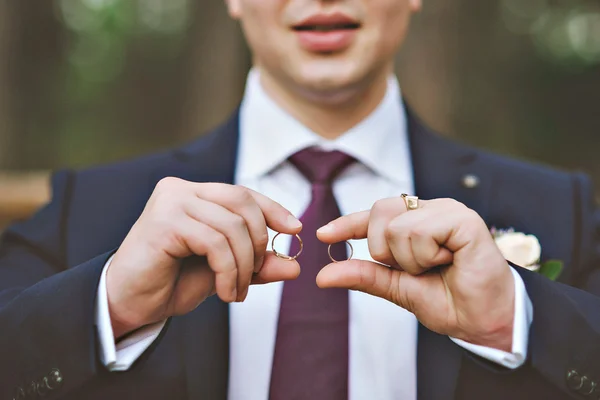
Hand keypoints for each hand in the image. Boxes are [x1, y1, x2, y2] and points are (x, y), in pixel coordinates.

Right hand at [107, 177, 301, 337]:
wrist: (127, 303)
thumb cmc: (170, 282)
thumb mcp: (223, 272)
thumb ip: (255, 266)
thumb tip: (295, 267)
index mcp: (194, 194)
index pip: (243, 193)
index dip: (272, 208)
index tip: (295, 228)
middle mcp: (180, 190)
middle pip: (242, 202)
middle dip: (258, 242)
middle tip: (256, 274)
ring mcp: (170, 202)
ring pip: (232, 226)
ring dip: (244, 265)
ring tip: (236, 291)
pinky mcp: (164, 221)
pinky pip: (215, 243)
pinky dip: (229, 271)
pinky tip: (224, 291)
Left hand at [316, 197, 514, 350]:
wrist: (483, 322)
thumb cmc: (449, 301)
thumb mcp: (398, 288)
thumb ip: (365, 275)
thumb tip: (323, 275)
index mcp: (416, 222)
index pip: (374, 215)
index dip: (347, 224)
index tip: (321, 234)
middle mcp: (430, 210)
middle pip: (379, 213)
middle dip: (386, 251)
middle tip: (415, 268)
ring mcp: (447, 211)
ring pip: (397, 227)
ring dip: (411, 260)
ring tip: (438, 267)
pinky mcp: (463, 219)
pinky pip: (419, 231)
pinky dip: (426, 255)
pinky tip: (450, 260)